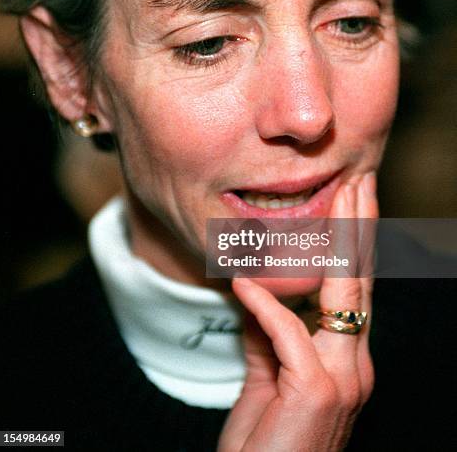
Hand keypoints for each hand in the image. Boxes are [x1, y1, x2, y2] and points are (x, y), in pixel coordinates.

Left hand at [217, 173, 376, 451]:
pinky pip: (288, 332)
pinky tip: (242, 278)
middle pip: (362, 280)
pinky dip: (264, 303)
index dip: (355, 242)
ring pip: (346, 293)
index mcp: (346, 359)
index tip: (352, 199)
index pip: (355, 288)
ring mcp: (342, 379)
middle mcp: (355, 364)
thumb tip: (258, 289)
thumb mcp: (268, 378)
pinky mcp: (315, 392)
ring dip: (337, 239)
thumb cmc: (265, 445)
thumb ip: (269, 332)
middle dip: (361, 225)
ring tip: (336, 194)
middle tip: (360, 179)